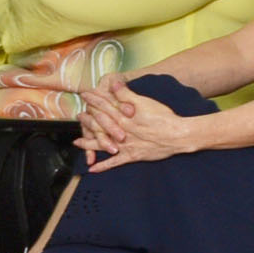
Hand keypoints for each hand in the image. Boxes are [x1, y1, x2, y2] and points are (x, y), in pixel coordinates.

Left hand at [77, 80, 195, 171]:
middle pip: (99, 124)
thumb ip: (127, 94)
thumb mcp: (145, 101)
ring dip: (89, 142)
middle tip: (78, 116)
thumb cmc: (163, 117)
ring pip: (102, 143)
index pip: (105, 105)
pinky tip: (93, 169)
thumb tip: (114, 83)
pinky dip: (103, 166)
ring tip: (77, 142)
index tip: (85, 95)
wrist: (176, 135)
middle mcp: (120, 130)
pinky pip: (114, 162)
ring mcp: (124, 144)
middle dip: (88, 119)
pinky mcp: (131, 155)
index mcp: (123, 115)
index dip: (94, 100)